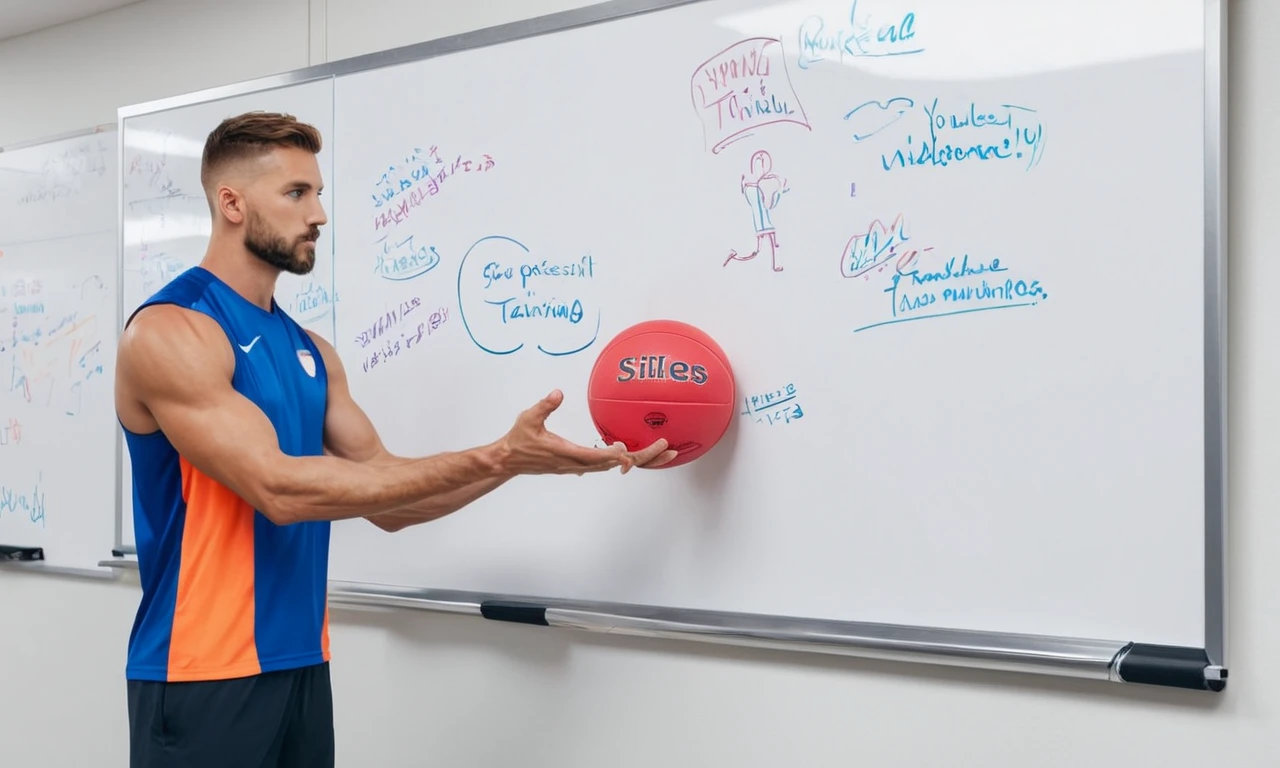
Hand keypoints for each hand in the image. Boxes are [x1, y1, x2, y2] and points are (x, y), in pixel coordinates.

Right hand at [496, 390, 676, 475]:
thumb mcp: (528, 418)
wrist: (508, 461)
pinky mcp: (578, 465)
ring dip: (640, 460)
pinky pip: (607, 464)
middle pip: (617, 464)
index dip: (617, 454)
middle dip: (645, 458)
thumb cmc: (518, 440)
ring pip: (615, 466)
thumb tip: (558, 393)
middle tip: (670, 448)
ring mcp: (579, 467)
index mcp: (567, 454)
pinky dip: (625, 459)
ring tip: (664, 452)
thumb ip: (544, 406)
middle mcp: (577, 464)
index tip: (634, 447)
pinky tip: (636, 452)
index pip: (598, 457)